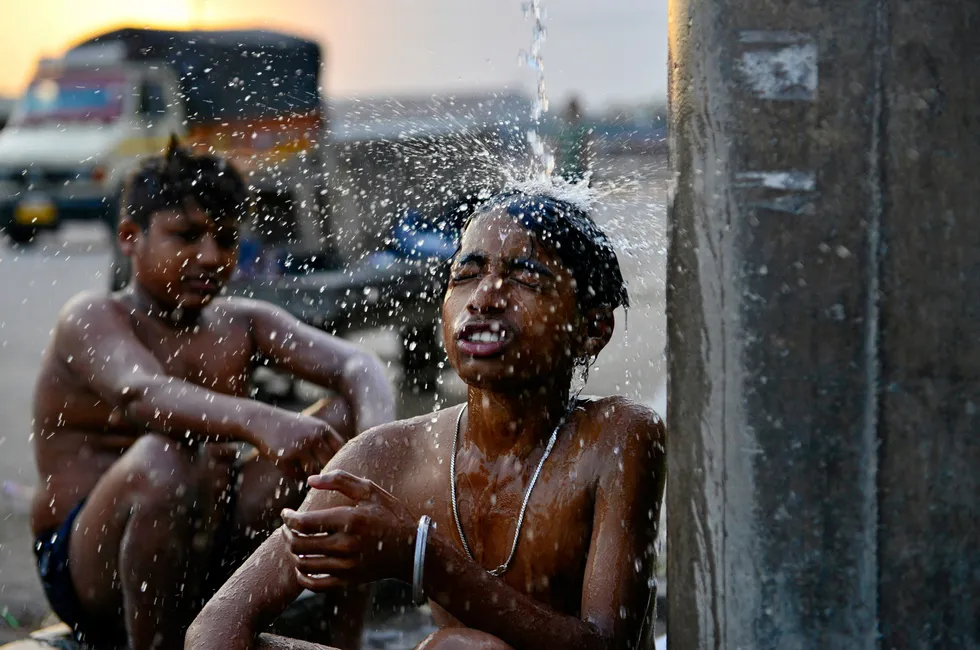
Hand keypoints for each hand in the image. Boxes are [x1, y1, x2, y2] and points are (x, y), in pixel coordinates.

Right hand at [253, 412, 344, 480]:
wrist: (261, 420)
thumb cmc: (290, 426)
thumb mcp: (312, 425)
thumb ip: (326, 440)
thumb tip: (343, 461)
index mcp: (322, 429)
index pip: (340, 450)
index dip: (340, 460)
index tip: (336, 466)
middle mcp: (313, 438)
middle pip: (329, 463)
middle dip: (327, 470)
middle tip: (324, 477)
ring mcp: (299, 448)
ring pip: (314, 471)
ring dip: (312, 475)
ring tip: (307, 473)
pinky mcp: (285, 458)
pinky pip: (297, 475)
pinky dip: (296, 475)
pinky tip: (291, 468)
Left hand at [281, 470, 417, 589]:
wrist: (412, 549)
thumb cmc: (389, 515)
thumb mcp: (370, 491)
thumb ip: (340, 480)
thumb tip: (310, 480)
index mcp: (349, 520)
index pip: (304, 523)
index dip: (288, 518)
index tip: (286, 513)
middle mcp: (346, 545)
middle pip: (299, 544)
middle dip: (286, 534)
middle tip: (287, 526)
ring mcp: (346, 566)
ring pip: (303, 564)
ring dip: (292, 552)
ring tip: (295, 541)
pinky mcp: (348, 581)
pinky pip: (314, 585)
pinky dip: (302, 576)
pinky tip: (302, 565)